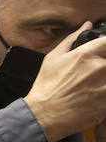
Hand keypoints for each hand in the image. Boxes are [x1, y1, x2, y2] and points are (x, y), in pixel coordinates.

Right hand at [25, 24, 105, 141]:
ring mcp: (105, 86)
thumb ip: (71, 39)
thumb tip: (86, 25)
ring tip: (94, 85)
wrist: (42, 116)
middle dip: (104, 65)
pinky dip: (104, 93)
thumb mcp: (52, 59)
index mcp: (86, 54)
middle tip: (93, 74)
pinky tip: (94, 96)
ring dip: (104, 79)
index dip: (105, 46)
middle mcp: (99, 68)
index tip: (102, 52)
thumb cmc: (46, 88)